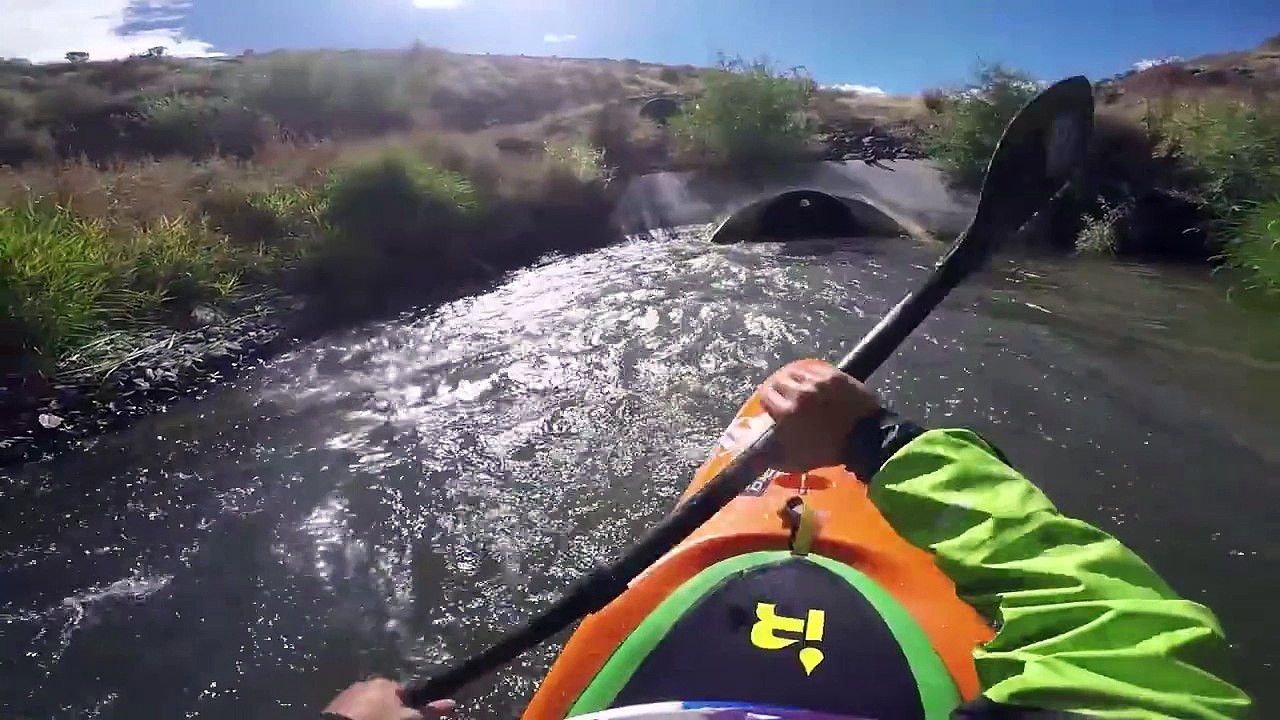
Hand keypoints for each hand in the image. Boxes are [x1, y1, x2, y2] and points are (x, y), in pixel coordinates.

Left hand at [323, 678, 454, 719]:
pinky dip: (357, 718)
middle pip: (384, 700)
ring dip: (371, 715)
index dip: (407, 710)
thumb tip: (452, 703)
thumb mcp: (408, 719)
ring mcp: (348, 695)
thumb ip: (429, 711)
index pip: (403, 694)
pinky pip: (351, 712)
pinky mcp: (333, 707)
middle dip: (388, 712)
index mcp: (386, 683)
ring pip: (366, 706)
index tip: (406, 719)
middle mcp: (366, 683)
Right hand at [760, 361, 882, 472]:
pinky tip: (811, 380)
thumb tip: (759, 451)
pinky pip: (812, 366)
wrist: (866, 438)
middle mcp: (799, 392)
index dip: (768, 401)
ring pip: (794, 371)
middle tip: (785, 397)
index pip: (765, 395)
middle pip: (777, 381)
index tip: (773, 407)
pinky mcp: (833, 374)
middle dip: (778, 389)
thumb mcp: (796, 460)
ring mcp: (818, 381)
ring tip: (798, 386)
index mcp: (787, 412)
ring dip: (792, 379)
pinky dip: (808, 372)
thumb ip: (773, 456)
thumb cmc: (829, 451)